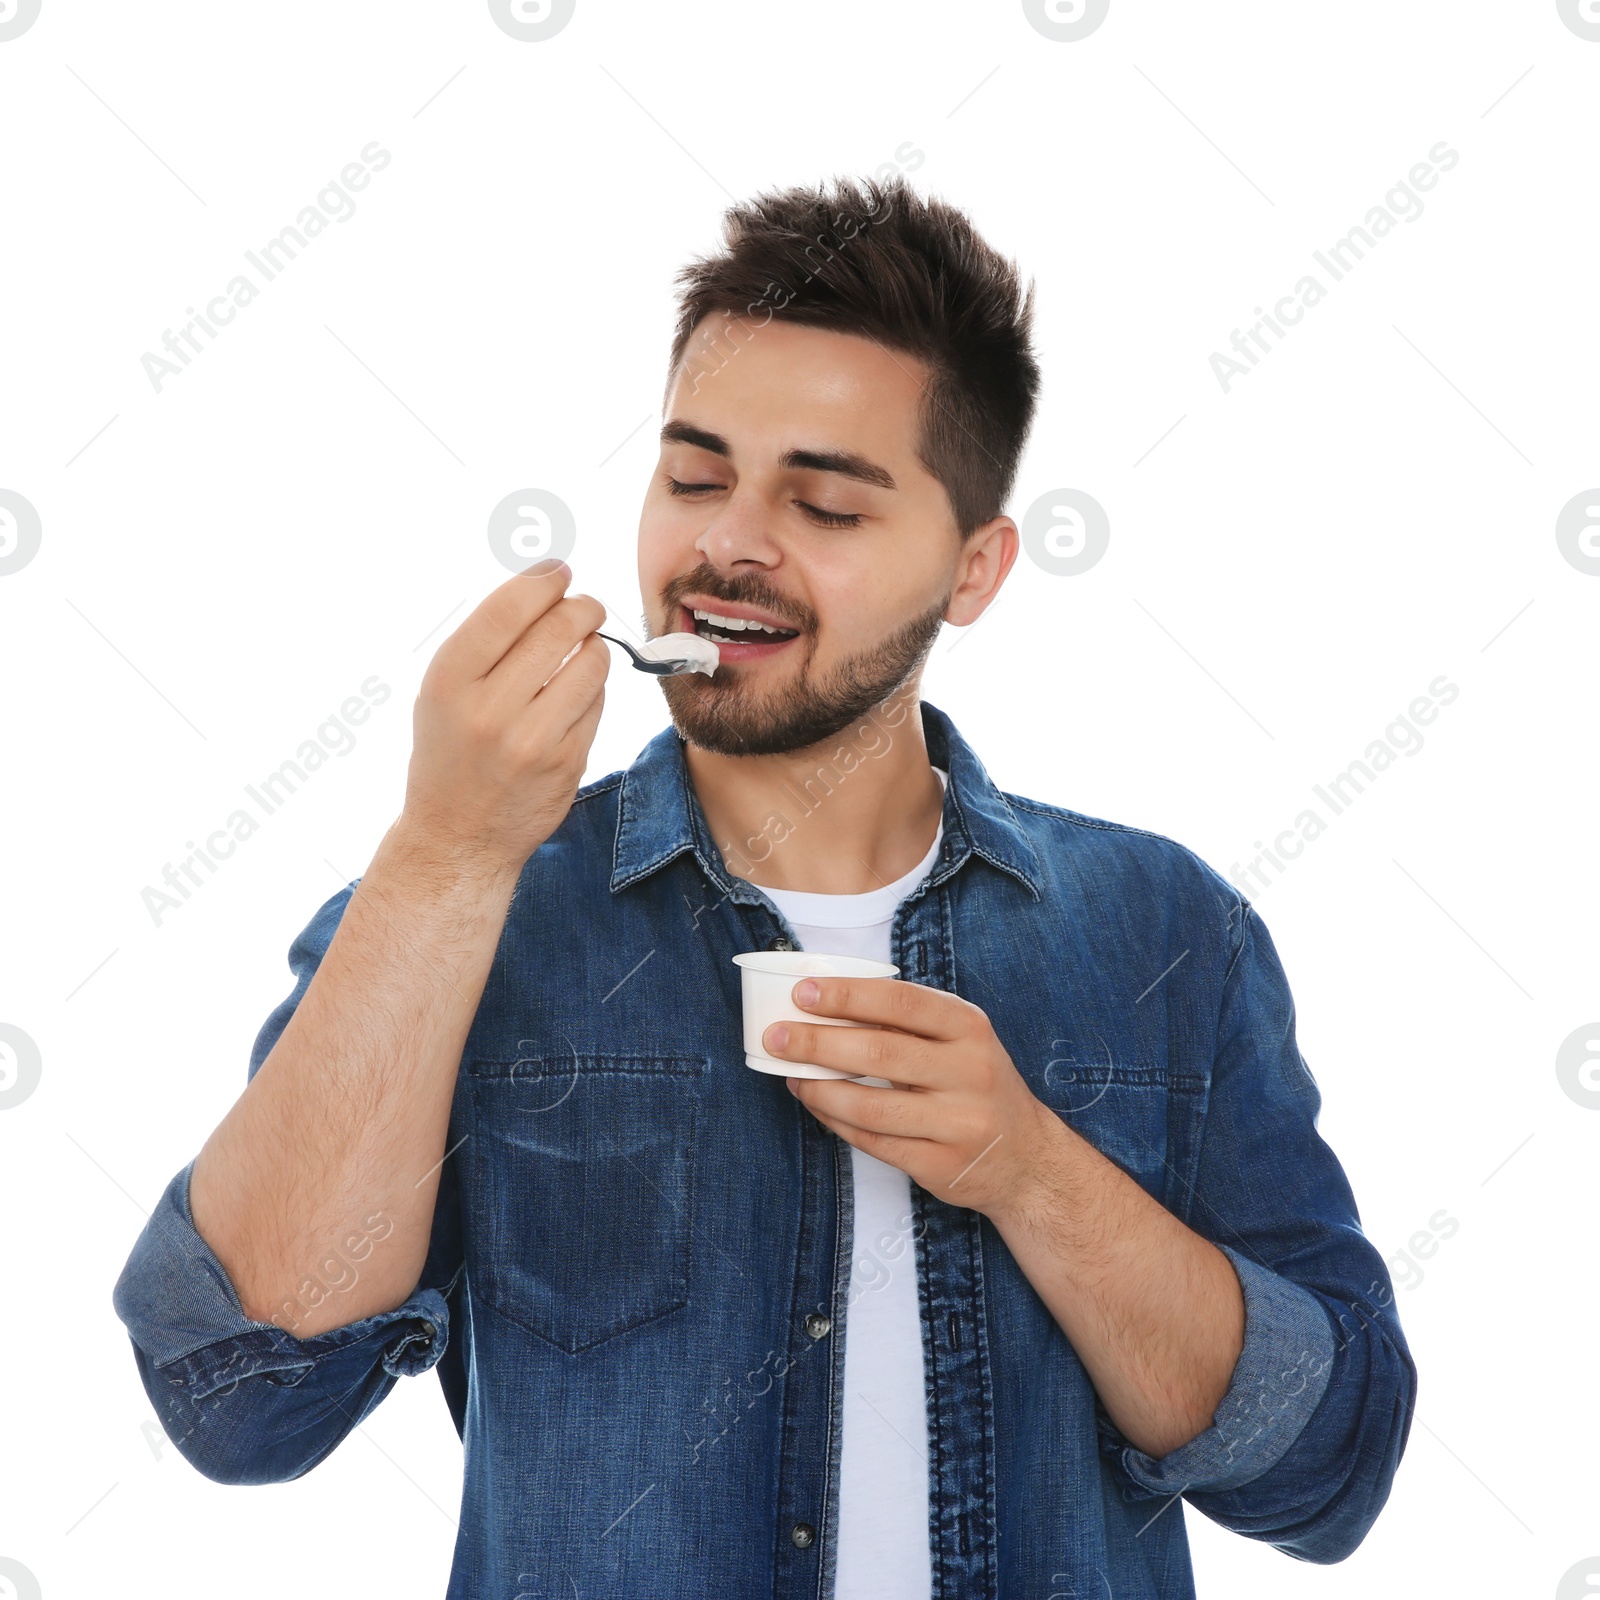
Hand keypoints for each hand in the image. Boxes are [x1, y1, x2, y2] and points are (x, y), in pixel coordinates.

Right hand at [400, 560, 608, 875]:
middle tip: (586, 607)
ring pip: (591, 663)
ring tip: (581, 651)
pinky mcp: (566, 762)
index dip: (544, 581)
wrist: (457, 835)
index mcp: (449, 681)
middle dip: (582, 607)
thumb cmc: (452, 749)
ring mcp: (531, 740)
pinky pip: (598, 703)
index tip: (560, 572)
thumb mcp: (444, 692)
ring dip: (595, 647)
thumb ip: (487, 641)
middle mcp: (488, 710)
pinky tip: (575, 696)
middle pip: (559, 628)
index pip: (510, 608)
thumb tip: (549, 583)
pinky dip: (593, 690)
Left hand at [764, 977, 1056, 1220]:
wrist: (1025, 1157)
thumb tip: (824, 1003)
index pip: (902, 1001)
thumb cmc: (974, 1084)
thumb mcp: (959, 1040)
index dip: (848, 995)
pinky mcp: (941, 1164)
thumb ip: (907, 1022)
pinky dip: (835, 1121)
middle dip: (818, 1042)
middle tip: (776, 1036)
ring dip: (819, 1088)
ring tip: (790, 1074)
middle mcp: (969, 1072)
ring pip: (870, 1105)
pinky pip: (873, 1142)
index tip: (803, 992)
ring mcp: (958, 1123)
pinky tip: (816, 1104)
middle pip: (880, 1052)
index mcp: (969, 1028)